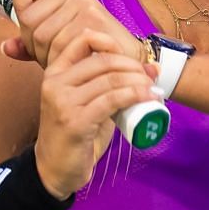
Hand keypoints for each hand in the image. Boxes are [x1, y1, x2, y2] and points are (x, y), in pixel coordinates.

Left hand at [3, 0, 147, 72]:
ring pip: (40, 36)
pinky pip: (57, 45)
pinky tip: (73, 63)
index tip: (37, 30)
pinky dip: (60, 61)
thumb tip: (5, 48)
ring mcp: (82, 1)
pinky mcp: (91, 19)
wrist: (126, 60)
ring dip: (47, 57)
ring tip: (65, 61)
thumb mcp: (54, 43)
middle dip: (34, 47)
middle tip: (53, 56)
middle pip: (27, 20)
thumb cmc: (89, 50)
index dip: (22, 15)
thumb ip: (28, 43)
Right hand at [31, 31, 161, 196]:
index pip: (82, 40)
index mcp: (55, 73)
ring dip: (138, 81)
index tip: (130, 57)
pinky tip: (148, 98)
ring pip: (109, 80)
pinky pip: (111, 100)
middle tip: (150, 77)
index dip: (110, 42)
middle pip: (102, 61)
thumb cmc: (76, 134)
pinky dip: (134, 95)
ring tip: (153, 89)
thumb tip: (149, 69)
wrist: (55, 168)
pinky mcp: (76, 121)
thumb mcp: (87, 102)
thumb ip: (108, 85)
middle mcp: (55, 83)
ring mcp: (63, 102)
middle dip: (132, 65)